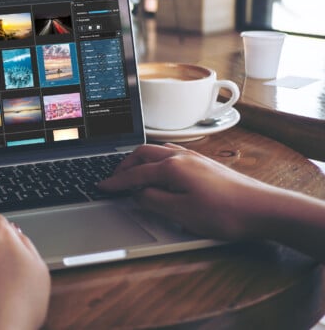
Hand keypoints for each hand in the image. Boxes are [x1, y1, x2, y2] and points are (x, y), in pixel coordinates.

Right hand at [98, 144, 273, 239]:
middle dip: (125, 165)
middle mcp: (182, 157)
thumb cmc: (225, 212)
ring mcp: (195, 158)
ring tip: (133, 173)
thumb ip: (154, 201)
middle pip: (143, 154)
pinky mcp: (206, 164)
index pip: (135, 174)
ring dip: (141, 160)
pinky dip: (157, 160)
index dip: (116, 182)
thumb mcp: (181, 213)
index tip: (102, 187)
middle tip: (114, 179)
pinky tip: (162, 170)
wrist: (263, 209)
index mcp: (172, 167)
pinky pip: (172, 154)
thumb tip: (138, 194)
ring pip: (158, 151)